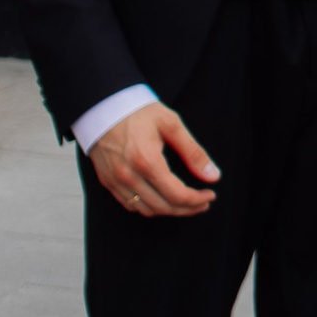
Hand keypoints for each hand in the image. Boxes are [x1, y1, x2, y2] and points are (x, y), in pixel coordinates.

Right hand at [91, 102, 219, 217]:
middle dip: (187, 209)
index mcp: (146, 160)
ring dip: (169, 210)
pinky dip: (149, 207)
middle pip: (164, 207)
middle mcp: (129, 175)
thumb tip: (213, 176)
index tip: (210, 195)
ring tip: (185, 203)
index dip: (197, 200)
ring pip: (147, 210)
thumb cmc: (138, 111)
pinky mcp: (107, 181)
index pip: (177, 195)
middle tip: (202, 202)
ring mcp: (115, 181)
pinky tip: (161, 199)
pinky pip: (130, 205)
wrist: (103, 105)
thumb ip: (193, 152)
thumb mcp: (171, 124)